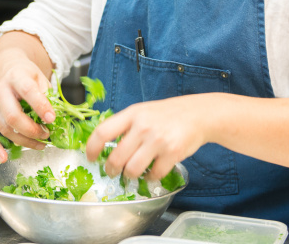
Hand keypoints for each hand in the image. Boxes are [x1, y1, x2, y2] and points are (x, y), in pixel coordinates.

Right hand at [0, 39, 55, 162]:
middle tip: (46, 135)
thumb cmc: (24, 73)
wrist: (5, 66)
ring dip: (23, 141)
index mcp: (16, 77)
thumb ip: (46, 95)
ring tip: (39, 144)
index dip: (41, 107)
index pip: (28, 92)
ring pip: (4, 128)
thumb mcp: (39, 77)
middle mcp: (0, 90)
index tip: (52, 120)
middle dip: (32, 130)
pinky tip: (4, 157)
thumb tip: (54, 118)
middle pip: (13, 116)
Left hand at [85, 96, 206, 180]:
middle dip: (111, 170)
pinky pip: (154, 175)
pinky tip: (152, 172)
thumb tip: (104, 144)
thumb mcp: (142, 111)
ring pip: (132, 170)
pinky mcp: (172, 153)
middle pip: (116, 158)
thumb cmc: (167, 114)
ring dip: (130, 176)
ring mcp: (158, 140)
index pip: (102, 132)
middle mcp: (143, 126)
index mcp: (132, 114)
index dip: (92, 148)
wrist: (199, 114)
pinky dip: (151, 178)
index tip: (90, 158)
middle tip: (112, 172)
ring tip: (132, 173)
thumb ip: (125, 125)